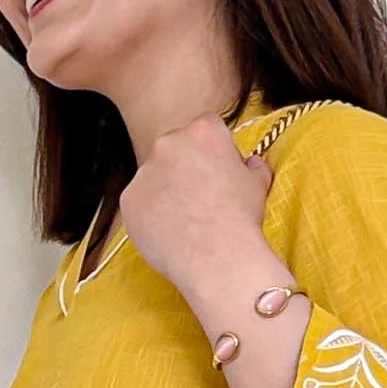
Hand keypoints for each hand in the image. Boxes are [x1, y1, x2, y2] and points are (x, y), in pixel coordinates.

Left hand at [117, 114, 279, 324]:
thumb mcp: (258, 185)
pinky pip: (139, 203)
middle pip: (174, 149)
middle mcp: (169, 143)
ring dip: (165, 192)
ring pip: (154, 177)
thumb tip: (253, 163)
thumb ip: (253, 166)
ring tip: (185, 220)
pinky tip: (169, 231)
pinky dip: (150, 215)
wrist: (217, 258)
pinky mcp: (128, 199)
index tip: (217, 171)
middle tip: (200, 199)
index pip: (204, 129)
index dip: (212, 151)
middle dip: (184, 168)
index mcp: (203, 132)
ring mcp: (144, 171)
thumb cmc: (240, 220)